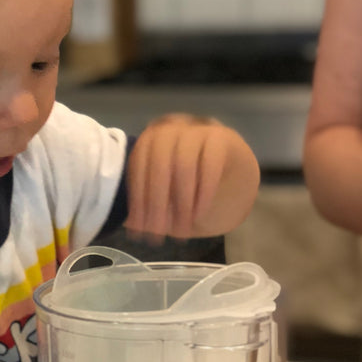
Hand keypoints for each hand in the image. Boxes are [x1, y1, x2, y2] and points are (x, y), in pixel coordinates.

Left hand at [125, 113, 257, 240]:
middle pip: (158, 167)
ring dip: (181, 202)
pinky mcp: (222, 137)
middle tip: (159, 233)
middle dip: (157, 204)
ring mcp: (196, 130)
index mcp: (149, 139)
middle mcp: (170, 129)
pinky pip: (210, 166)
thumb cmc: (188, 181)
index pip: (137, 168)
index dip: (137, 200)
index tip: (139, 228)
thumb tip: (131, 223)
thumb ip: (148, 202)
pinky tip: (199, 214)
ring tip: (181, 229)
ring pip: (183, 166)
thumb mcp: (165, 191)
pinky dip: (203, 193)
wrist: (231, 168)